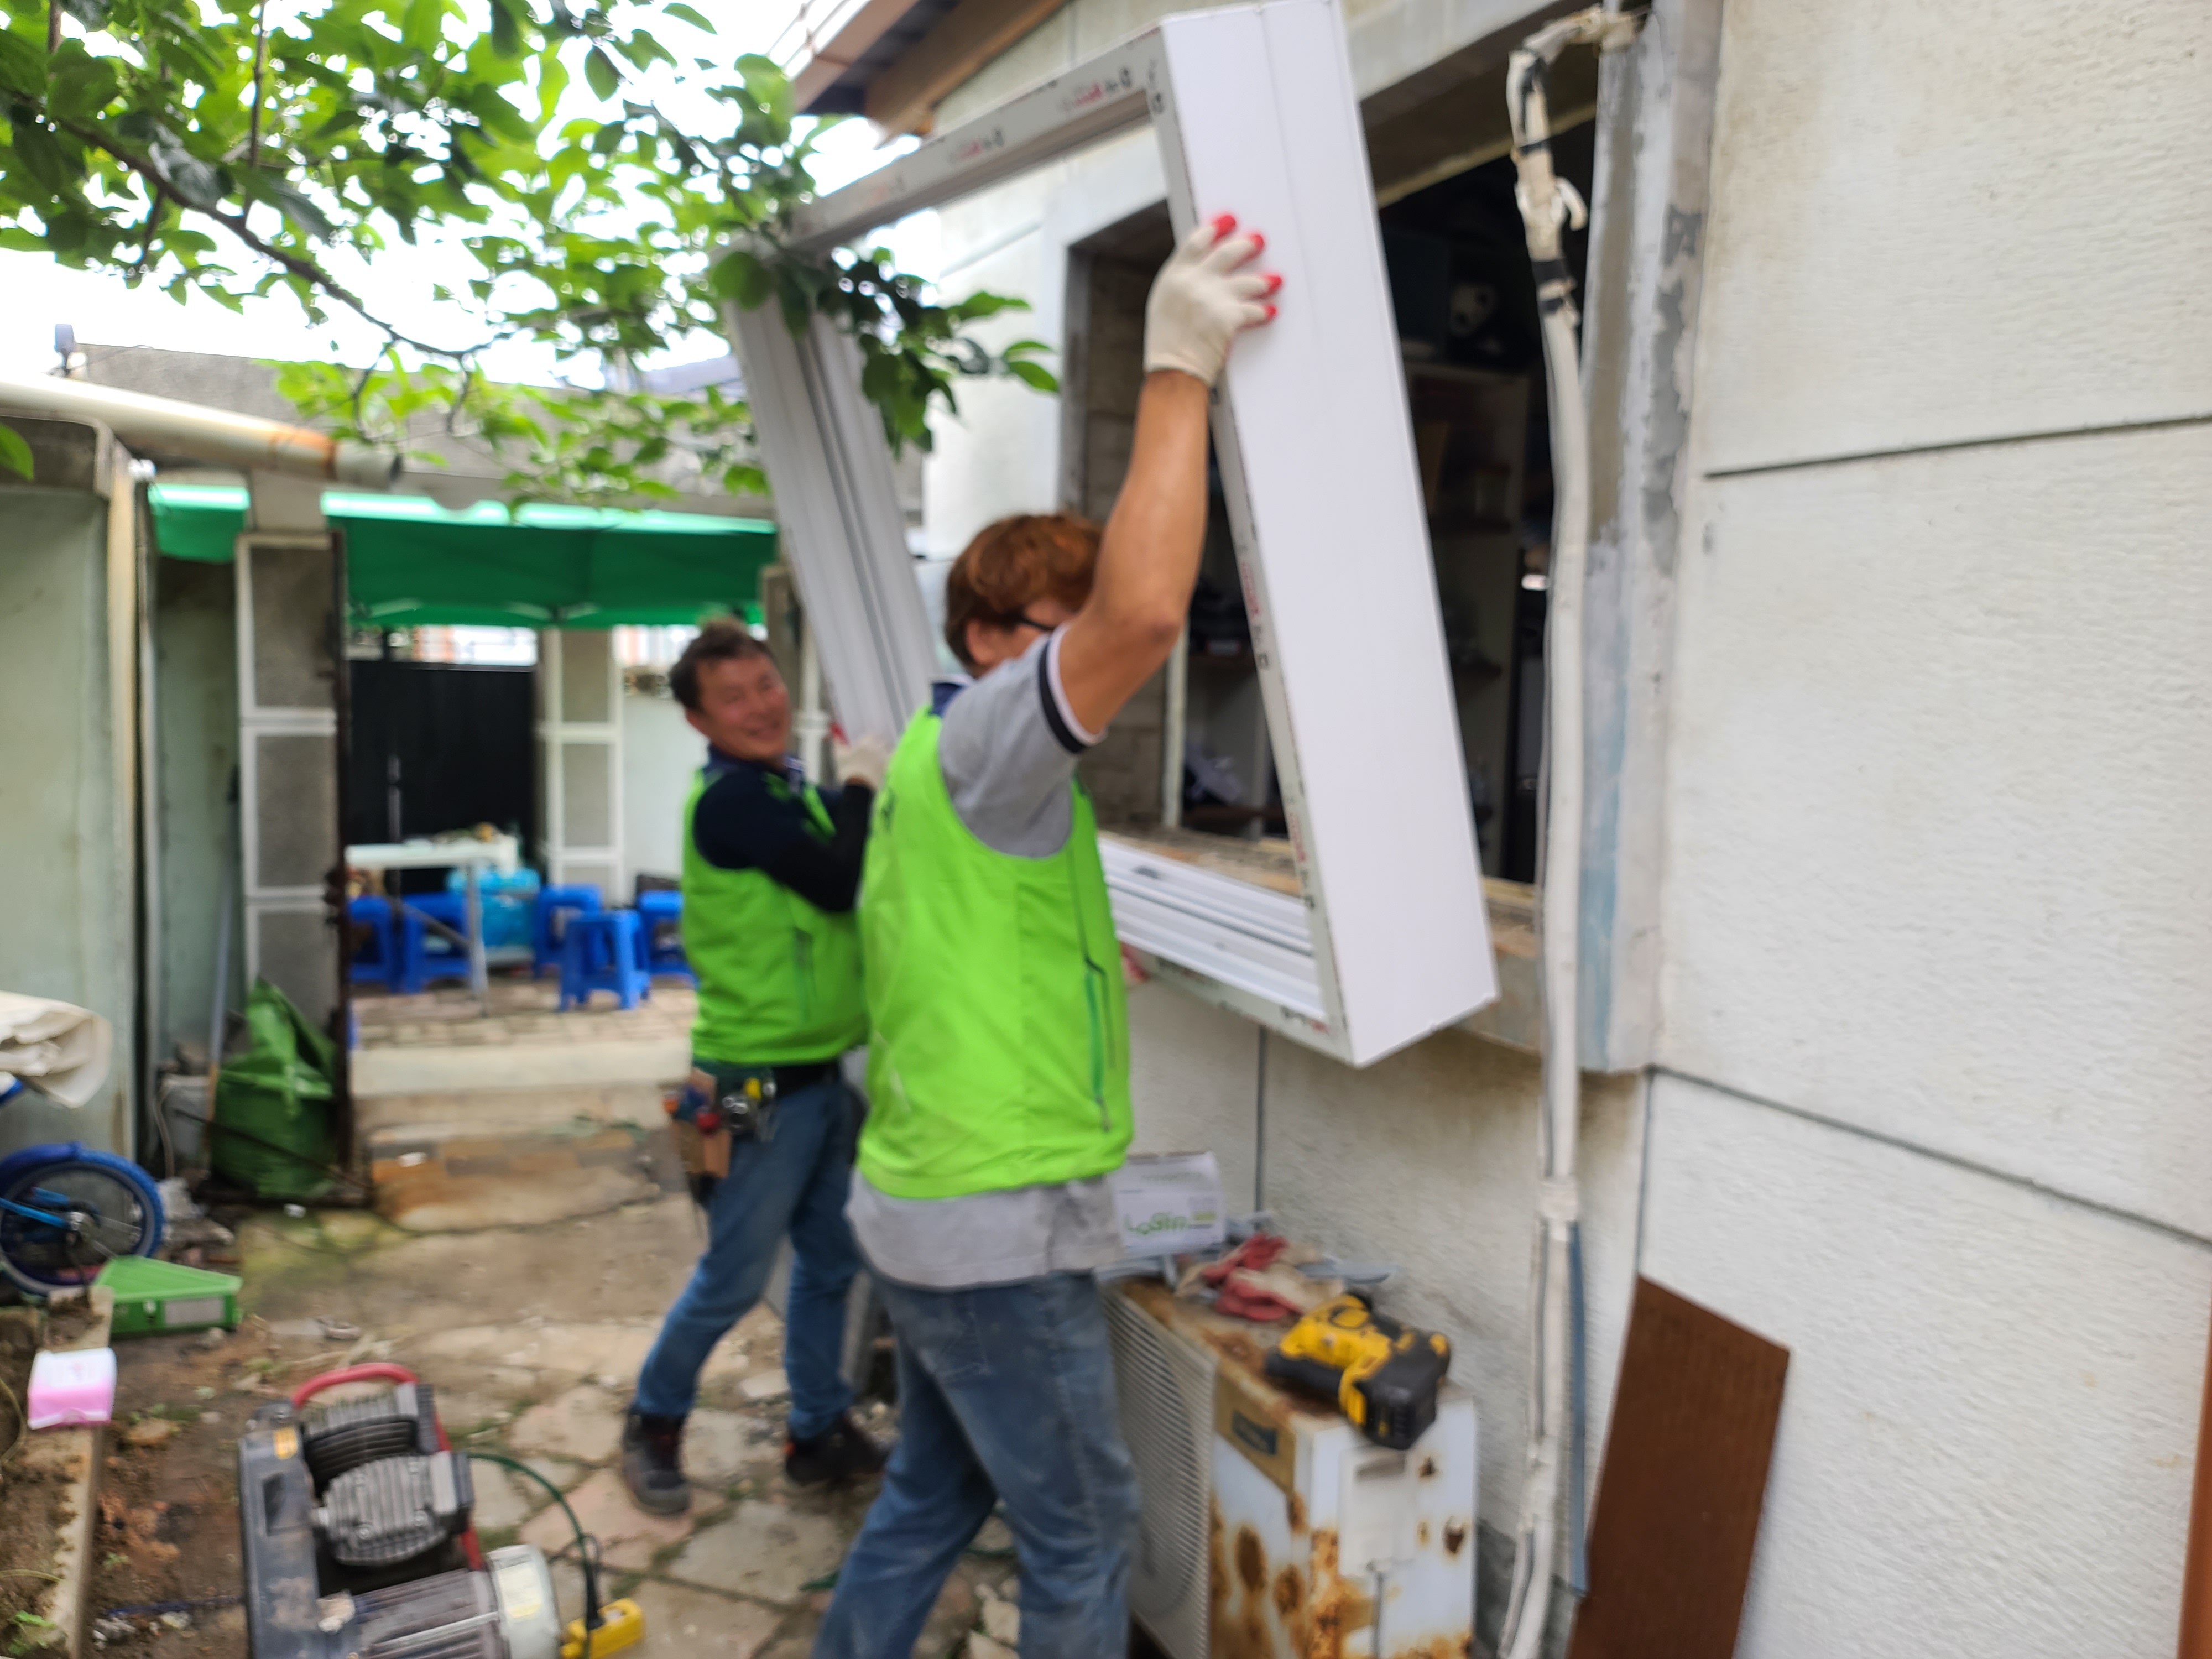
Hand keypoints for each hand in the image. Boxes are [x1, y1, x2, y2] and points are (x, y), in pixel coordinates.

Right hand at [833, 734, 892, 790]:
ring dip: (885, 752)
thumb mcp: (838, 756)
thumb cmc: (847, 770)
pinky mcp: (888, 770)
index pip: (871, 735)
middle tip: (871, 750)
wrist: (859, 789)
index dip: (868, 738)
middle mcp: (878, 749)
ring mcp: (884, 759)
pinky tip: (883, 766)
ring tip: (878, 758)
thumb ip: (836, 743)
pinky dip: (889, 762)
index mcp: (866, 743)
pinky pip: (892, 762)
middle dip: (878, 744)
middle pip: (882, 742)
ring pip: (888, 751)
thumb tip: (831, 734)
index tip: (864, 743)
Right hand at [1142, 214, 1279, 387]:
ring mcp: (1212, 298)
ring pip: (1247, 281)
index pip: (1196, 242)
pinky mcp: (1229, 317)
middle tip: (1258, 240)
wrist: (1174, 371)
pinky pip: (1254, 310)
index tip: (1227, 221)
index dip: (1214, 229)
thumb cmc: (1167, 344)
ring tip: (1274, 279)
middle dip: (1246, 245)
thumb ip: (1183, 284)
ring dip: (1263, 281)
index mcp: (1173, 277)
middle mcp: (1193, 282)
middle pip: (1226, 254)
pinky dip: (1263, 311)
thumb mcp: (1165, 305)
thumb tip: (1205, 271)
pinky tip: (1270, 311)